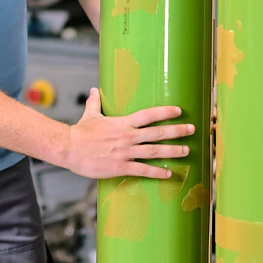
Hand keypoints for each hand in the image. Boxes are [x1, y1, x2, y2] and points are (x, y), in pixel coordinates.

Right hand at [55, 88, 193, 179]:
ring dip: (173, 151)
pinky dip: (157, 172)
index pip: (149, 115)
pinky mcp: (121, 166)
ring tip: (186, 151)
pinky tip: (168, 173)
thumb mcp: (90, 114)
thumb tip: (93, 90)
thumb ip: (95, 102)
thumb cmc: (80, 132)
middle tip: (192, 130)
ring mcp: (125, 152)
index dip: (165, 112)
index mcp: (122, 122)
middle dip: (177, 131)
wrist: (69, 148)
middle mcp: (128, 136)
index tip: (179, 111)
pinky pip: (143, 170)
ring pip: (155, 151)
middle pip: (158, 133)